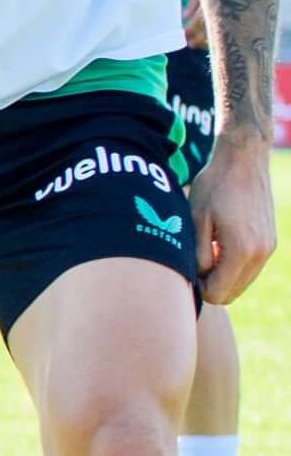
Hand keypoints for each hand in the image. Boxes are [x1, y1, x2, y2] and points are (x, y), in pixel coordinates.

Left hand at [196, 141, 274, 304]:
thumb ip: (198, 255)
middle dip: (209, 286)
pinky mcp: (270, 242)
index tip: (184, 270)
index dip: (197, 288)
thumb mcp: (196, 221)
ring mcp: (268, 248)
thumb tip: (200, 279)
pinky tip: (218, 246)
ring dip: (222, 277)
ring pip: (241, 283)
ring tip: (206, 252)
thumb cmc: (213, 188)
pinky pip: (250, 269)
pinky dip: (233, 266)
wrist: (244, 162)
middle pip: (231, 293)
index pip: (217, 293)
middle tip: (192, 264)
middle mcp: (260, 254)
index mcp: (241, 251)